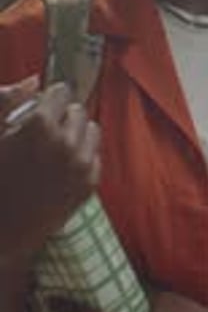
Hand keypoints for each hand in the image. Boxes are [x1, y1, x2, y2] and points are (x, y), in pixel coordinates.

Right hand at [0, 82, 100, 261]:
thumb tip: (34, 79)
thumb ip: (9, 100)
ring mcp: (80, 165)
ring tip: (55, 147)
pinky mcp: (89, 185)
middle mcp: (66, 142)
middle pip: (78, 109)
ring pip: (91, 130)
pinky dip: (82, 155)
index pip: (61, 92)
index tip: (42, 107)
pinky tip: (62, 166)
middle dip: (62, 115)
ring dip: (76, 133)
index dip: (49, 99)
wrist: (2, 231)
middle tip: (45, 132)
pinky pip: (94, 154)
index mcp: (40, 126)